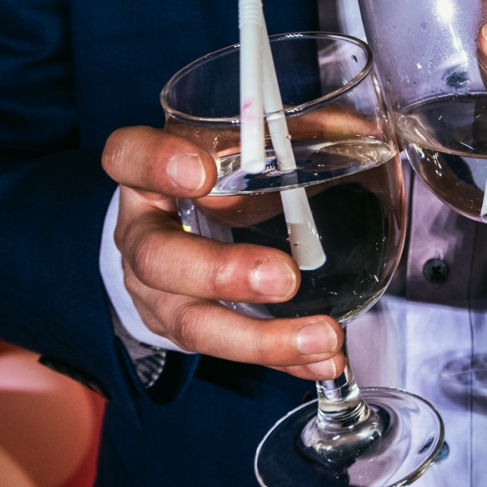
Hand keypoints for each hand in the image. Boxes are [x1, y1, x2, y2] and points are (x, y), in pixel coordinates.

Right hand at [102, 126, 345, 379]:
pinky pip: (233, 351)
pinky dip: (284, 359)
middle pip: (157, 258)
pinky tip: (324, 360)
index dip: (156, 164)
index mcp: (146, 175)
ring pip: (195, 323)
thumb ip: (287, 132)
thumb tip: (358, 126)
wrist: (173, 230)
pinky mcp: (188, 330)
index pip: (127, 158)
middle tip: (283, 276)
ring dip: (263, 337)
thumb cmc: (211, 180)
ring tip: (322, 336)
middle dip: (222, 272)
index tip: (201, 172)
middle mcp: (143, 235)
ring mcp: (158, 293)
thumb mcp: (233, 146)